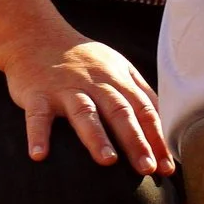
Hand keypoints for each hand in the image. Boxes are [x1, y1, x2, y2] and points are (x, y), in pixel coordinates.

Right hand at [3, 37, 172, 175]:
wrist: (36, 35)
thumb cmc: (83, 60)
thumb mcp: (116, 68)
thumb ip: (140, 93)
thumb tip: (167, 126)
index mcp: (117, 78)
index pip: (144, 110)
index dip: (157, 138)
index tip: (166, 167)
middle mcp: (94, 82)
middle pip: (120, 112)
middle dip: (135, 141)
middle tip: (147, 168)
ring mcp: (65, 88)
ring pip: (84, 112)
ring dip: (96, 137)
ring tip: (108, 161)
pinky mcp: (37, 93)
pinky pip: (37, 115)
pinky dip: (38, 135)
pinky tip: (39, 156)